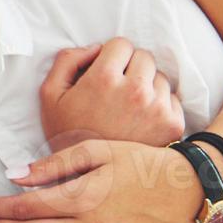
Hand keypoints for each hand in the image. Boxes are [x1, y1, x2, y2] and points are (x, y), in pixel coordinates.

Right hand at [40, 39, 184, 152]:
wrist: (90, 178)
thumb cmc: (67, 134)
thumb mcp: (49, 95)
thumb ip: (67, 60)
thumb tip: (95, 47)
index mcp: (104, 78)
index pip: (122, 43)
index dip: (111, 55)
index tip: (105, 71)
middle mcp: (135, 90)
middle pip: (144, 56)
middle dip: (130, 67)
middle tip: (117, 88)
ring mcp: (157, 107)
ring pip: (160, 77)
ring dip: (146, 85)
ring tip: (128, 106)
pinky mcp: (172, 124)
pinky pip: (172, 99)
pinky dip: (159, 104)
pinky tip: (141, 119)